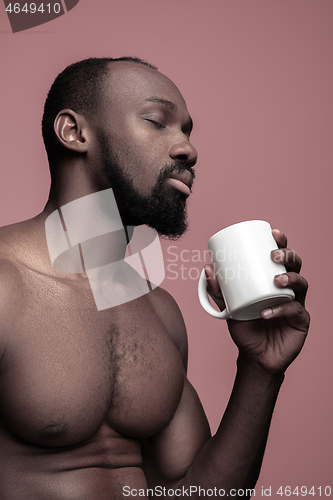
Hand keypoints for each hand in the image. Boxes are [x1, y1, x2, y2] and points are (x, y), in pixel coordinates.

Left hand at [204, 229, 309, 374]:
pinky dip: (280, 309)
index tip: (273, 233)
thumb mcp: (228, 307)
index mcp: (273, 280)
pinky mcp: (301, 321)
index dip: (281, 243)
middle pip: (296, 266)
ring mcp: (297, 304)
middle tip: (274, 256)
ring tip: (276, 280)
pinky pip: (295, 311)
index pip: (281, 258)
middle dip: (288, 256)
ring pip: (301, 285)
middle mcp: (289, 290)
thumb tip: (208, 268)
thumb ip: (218, 291)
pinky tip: (267, 311)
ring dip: (290, 278)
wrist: (254, 357)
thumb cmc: (245, 327)